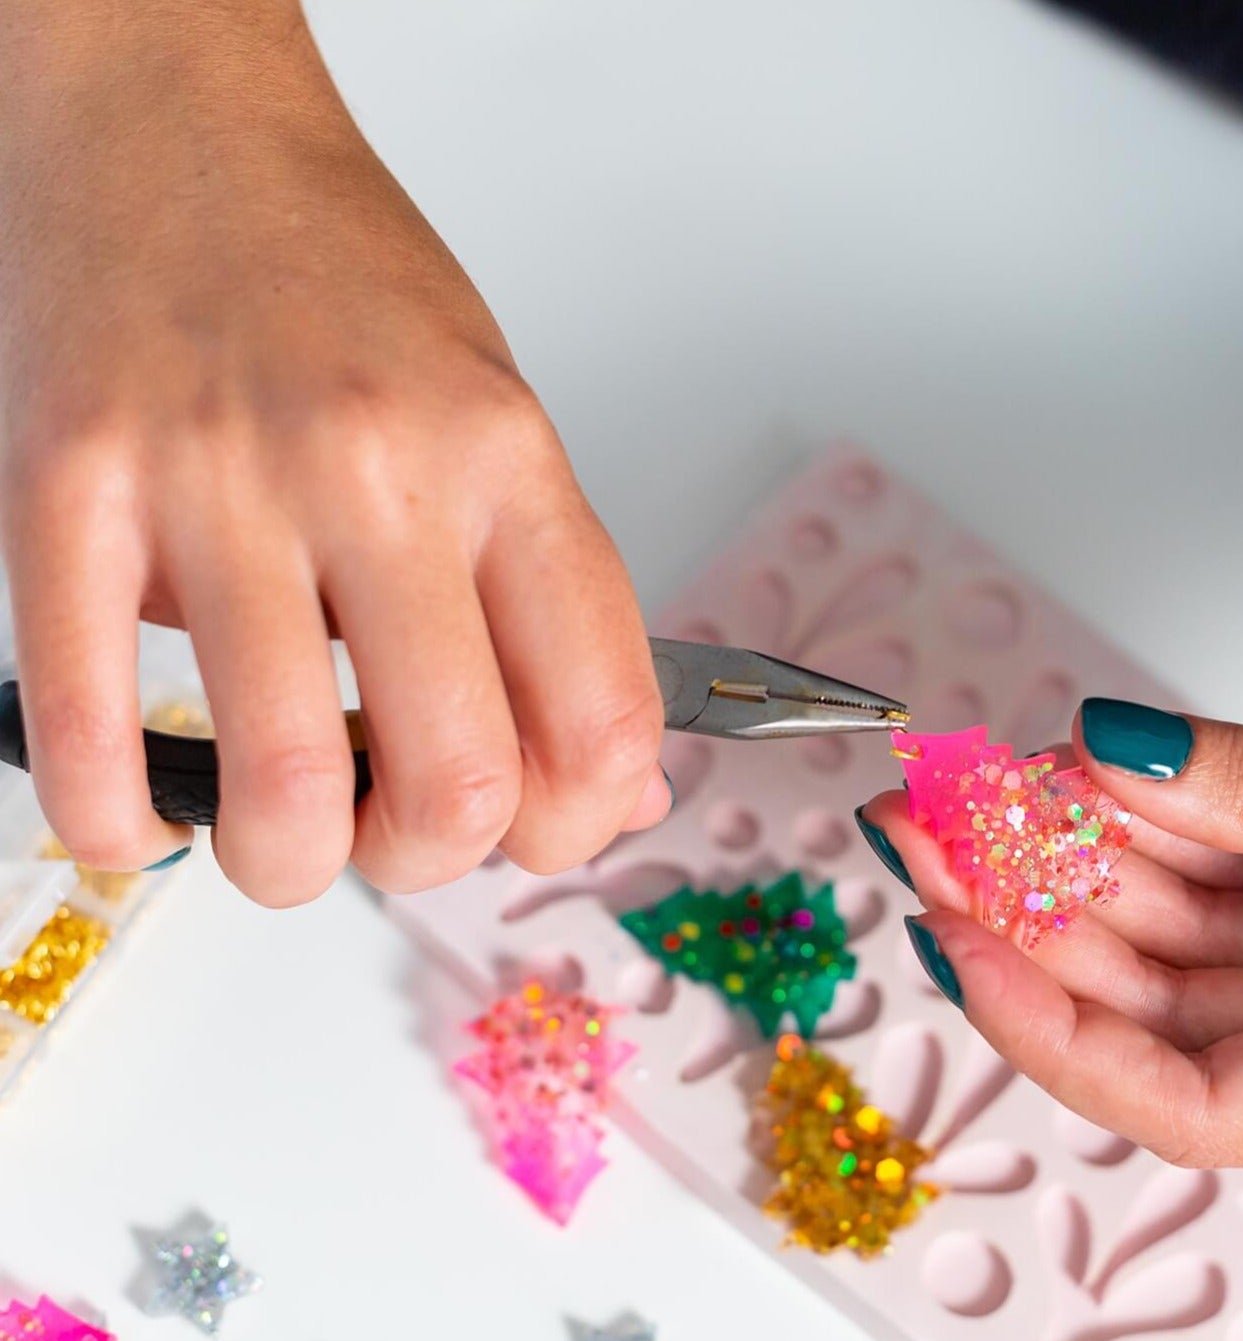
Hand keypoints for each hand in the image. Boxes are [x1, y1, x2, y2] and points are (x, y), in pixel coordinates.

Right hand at [0, 0, 668, 903]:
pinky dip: (126, 824)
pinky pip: (95, 728)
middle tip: (400, 836)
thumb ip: (553, 602)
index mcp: (508, 462)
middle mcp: (380, 471)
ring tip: (284, 835)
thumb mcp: (499, 420)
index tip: (540, 829)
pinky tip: (149, 820)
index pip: (602, 713)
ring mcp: (220, 484)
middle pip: (457, 782)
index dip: (583, 824)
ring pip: (286, 791)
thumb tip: (611, 783)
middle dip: (432, 863)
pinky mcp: (72, 491)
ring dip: (291, 868)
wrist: (178, 128)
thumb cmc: (344, 281)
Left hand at [859, 685, 1242, 1168]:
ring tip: (991, 782)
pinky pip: (1237, 867)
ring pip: (1186, 925)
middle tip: (934, 819)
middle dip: (1037, 908)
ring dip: (1089, 851)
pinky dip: (1165, 815)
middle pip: (1160, 999)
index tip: (953, 932)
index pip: (1185, 1098)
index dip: (1048, 1021)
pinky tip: (1092, 769)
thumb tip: (1120, 752)